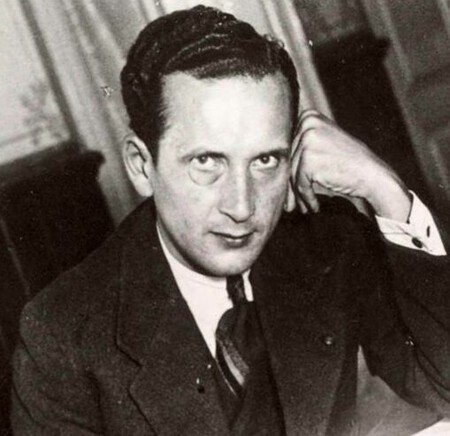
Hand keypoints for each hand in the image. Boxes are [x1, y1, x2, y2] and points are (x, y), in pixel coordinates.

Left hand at [285, 110, 411, 220]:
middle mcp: (307, 124)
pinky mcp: (309, 159)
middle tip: (290, 204)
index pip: (289, 147)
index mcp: (308, 116)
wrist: (372, 175)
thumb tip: (269, 159)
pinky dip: (306, 197)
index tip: (288, 187)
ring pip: (292, 173)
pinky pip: (300, 183)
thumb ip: (302, 142)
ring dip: (297, 194)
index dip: (287, 169)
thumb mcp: (324, 142)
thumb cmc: (348, 162)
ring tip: (300, 207)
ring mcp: (308, 140)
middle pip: (289, 160)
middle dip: (290, 185)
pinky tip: (314, 206)